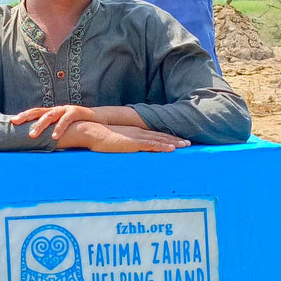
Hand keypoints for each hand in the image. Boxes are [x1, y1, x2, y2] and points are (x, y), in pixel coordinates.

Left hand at [12, 105, 97, 139]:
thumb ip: (50, 133)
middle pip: (38, 111)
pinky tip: (54, 137)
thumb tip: (37, 145)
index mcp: (52, 112)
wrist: (97, 120)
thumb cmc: (77, 126)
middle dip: (26, 117)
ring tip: (33, 135)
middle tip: (16, 124)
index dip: (24, 116)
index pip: (34, 112)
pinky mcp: (76, 112)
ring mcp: (66, 109)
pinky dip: (59, 128)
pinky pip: (65, 120)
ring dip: (40, 125)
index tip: (12, 122)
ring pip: (50, 115)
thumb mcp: (61, 128)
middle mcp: (56, 109)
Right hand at [73, 122, 191, 152]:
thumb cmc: (100, 137)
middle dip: (175, 139)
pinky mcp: (134, 143)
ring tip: (186, 145)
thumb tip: (124, 148)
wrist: (92, 132)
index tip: (177, 140)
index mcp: (135, 131)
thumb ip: (122, 144)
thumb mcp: (114, 140)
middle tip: (188, 143)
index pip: (154, 134)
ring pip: (160, 139)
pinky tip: (172, 148)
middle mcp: (139, 132)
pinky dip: (163, 146)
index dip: (167, 137)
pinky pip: (152, 145)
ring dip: (174, 142)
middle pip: (161, 136)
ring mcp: (137, 137)